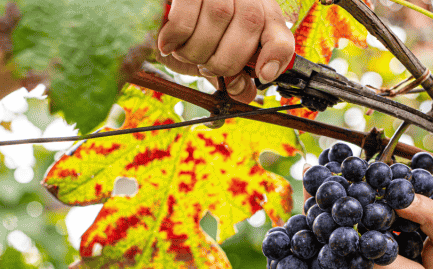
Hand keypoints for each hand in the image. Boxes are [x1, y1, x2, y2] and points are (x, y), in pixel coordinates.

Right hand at [156, 0, 294, 103]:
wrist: (153, 11)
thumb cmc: (187, 32)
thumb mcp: (213, 54)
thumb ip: (231, 73)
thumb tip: (244, 93)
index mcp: (257, 11)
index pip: (279, 31)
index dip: (277, 54)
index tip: (264, 74)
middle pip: (250, 23)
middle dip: (225, 59)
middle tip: (205, 65)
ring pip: (220, 16)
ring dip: (198, 49)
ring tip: (184, 51)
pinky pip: (186, 16)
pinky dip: (177, 36)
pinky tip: (169, 43)